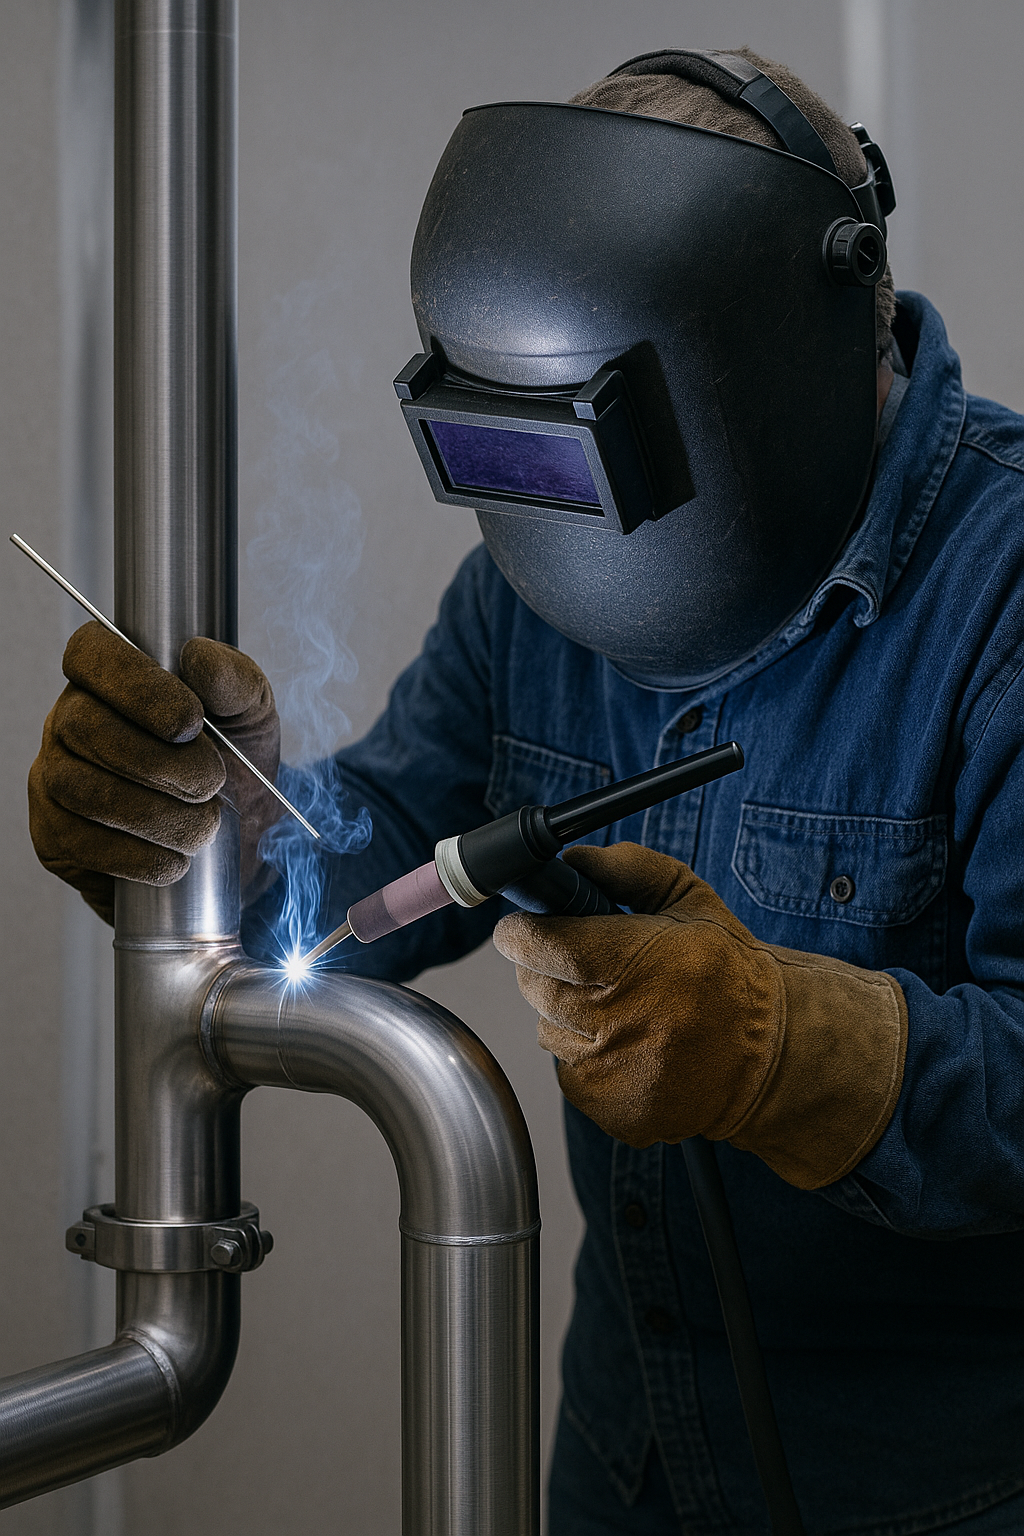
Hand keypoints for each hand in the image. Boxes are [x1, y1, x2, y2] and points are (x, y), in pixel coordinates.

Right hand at [28, 622, 280, 923]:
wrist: (236, 845)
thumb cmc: (234, 765)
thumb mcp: (250, 717)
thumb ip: (235, 681)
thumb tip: (199, 657)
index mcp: (110, 677)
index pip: (92, 653)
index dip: (136, 685)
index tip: (190, 722)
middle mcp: (69, 722)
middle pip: (84, 727)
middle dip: (158, 762)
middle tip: (211, 783)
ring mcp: (54, 780)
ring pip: (81, 788)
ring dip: (156, 814)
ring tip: (204, 826)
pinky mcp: (54, 838)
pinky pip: (81, 844)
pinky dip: (139, 856)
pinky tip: (175, 859)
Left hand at [493, 842, 905, 1189]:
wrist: (771, 1053)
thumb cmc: (727, 972)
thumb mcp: (687, 900)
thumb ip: (628, 870)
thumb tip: (572, 861)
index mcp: (640, 963)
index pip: (543, 945)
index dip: (523, 932)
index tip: (524, 927)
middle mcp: (625, 1021)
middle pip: (536, 988)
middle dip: (545, 969)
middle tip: (582, 964)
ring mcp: (618, 1072)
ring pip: (548, 1032)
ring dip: (567, 1016)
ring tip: (619, 1007)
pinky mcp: (615, 1111)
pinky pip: (570, 1074)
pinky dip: (587, 1057)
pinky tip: (628, 1044)